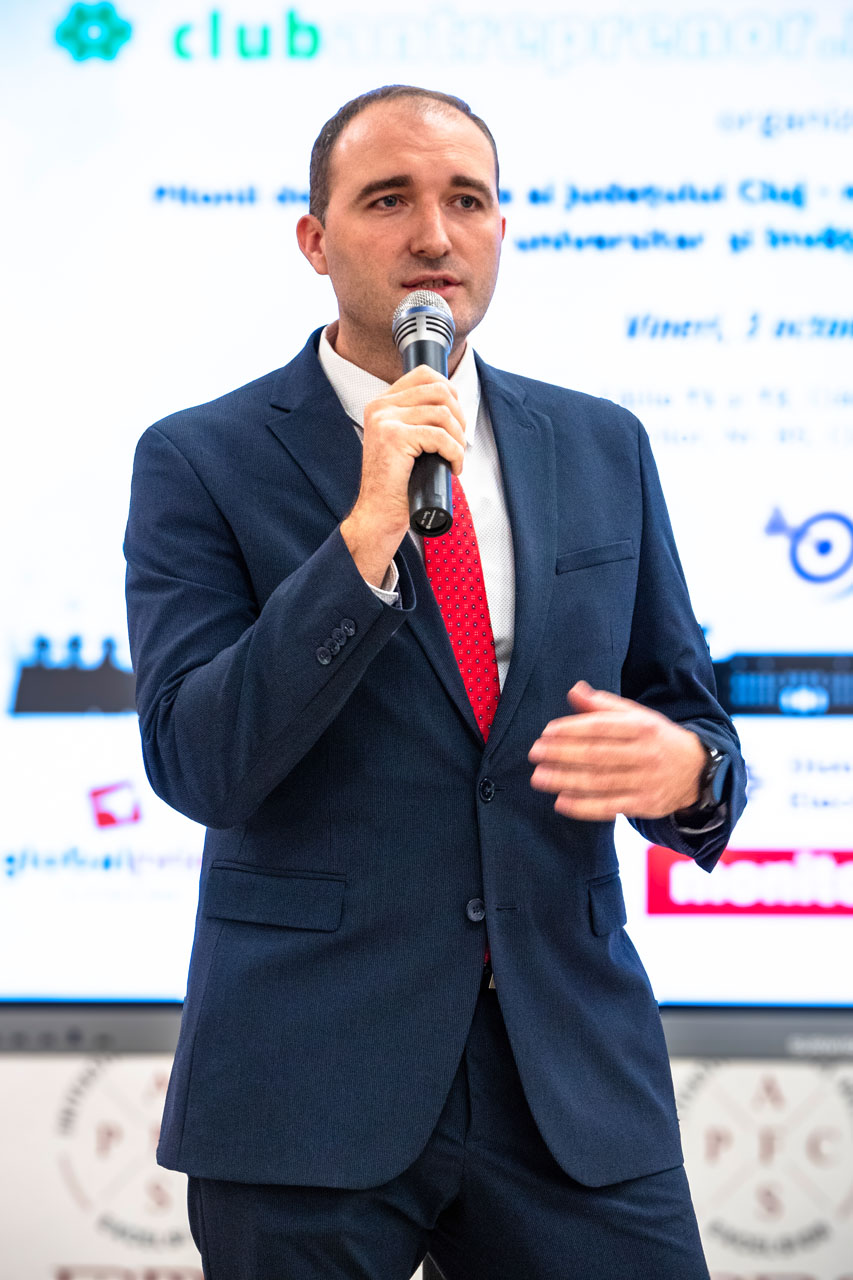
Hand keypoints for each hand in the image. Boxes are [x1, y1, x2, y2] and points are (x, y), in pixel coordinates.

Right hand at [341, 366, 465, 584]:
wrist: (378, 513)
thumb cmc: (396, 484)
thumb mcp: (405, 442)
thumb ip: (417, 419)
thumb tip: (452, 403)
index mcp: (381, 403)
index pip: (423, 374)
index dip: (450, 392)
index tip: (456, 419)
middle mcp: (379, 407)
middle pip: (438, 389)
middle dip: (459, 415)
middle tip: (460, 441)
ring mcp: (384, 420)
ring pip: (442, 412)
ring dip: (459, 437)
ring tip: (456, 456)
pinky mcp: (393, 438)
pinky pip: (439, 436)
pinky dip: (455, 453)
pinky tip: (454, 467)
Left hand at [528, 681, 705, 820]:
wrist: (697, 770)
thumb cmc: (657, 739)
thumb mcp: (637, 716)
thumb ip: (603, 705)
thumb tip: (574, 690)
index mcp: (642, 727)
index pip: (602, 727)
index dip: (572, 729)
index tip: (547, 732)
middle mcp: (645, 754)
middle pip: (598, 755)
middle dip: (563, 754)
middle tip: (535, 754)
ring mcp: (646, 781)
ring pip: (601, 781)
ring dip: (566, 780)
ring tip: (539, 777)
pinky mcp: (645, 805)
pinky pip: (610, 807)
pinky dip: (584, 807)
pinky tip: (561, 803)